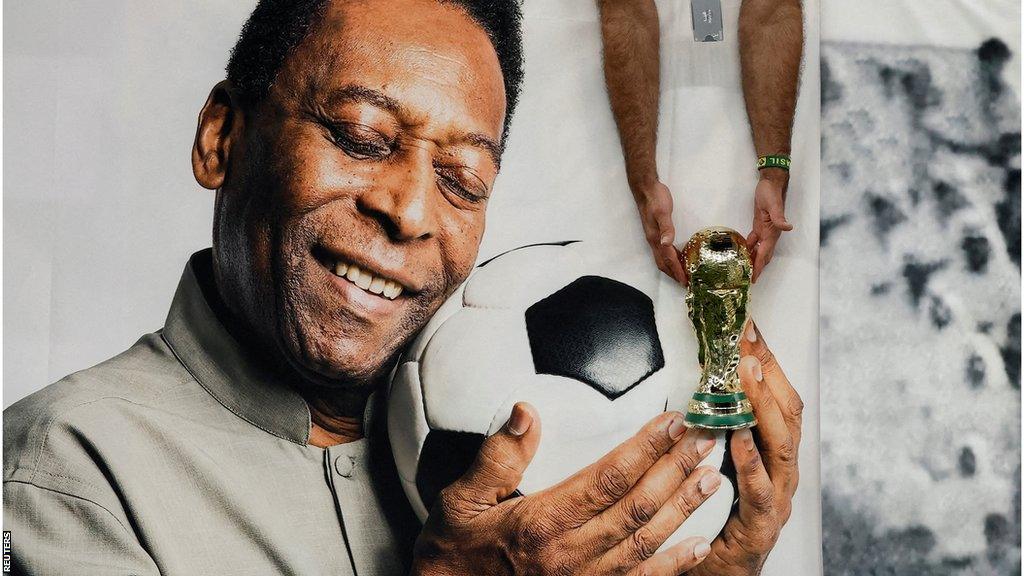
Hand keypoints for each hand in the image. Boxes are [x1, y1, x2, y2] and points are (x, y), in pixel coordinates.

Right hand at [412, 405, 722, 575]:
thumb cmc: (455, 553)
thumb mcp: (459, 501)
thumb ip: (496, 458)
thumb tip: (527, 413)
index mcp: (541, 523)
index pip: (607, 478)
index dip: (646, 448)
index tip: (673, 421)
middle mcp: (569, 555)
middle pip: (637, 507)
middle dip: (676, 469)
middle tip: (706, 438)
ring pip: (646, 542)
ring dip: (683, 509)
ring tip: (712, 477)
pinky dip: (674, 565)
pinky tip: (699, 544)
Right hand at [633, 180, 686, 284]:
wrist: (646, 189)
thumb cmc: (655, 199)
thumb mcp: (662, 212)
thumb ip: (666, 228)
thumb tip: (667, 243)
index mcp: (655, 238)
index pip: (668, 259)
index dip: (676, 271)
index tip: (684, 281)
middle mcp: (653, 240)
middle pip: (663, 263)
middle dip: (673, 274)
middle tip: (684, 283)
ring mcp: (654, 237)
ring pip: (662, 258)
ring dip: (671, 268)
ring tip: (681, 274)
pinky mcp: (656, 232)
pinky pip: (663, 250)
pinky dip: (670, 257)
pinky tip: (677, 256)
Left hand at [687, 320, 802, 574]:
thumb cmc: (713, 530)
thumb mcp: (712, 472)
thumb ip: (709, 436)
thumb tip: (692, 393)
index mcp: (770, 459)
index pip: (776, 401)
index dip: (767, 364)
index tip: (750, 330)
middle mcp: (781, 476)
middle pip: (787, 415)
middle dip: (770, 373)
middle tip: (749, 339)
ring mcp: (776, 502)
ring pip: (781, 447)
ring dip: (763, 406)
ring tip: (747, 373)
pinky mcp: (760, 528)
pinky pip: (758, 492)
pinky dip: (749, 462)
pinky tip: (737, 437)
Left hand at [746, 173, 793, 282]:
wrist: (770, 183)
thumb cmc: (771, 193)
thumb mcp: (773, 205)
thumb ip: (779, 217)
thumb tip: (789, 227)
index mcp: (772, 232)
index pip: (764, 254)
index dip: (759, 266)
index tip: (755, 277)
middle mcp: (770, 234)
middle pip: (763, 256)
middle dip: (757, 268)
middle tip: (748, 279)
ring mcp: (765, 230)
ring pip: (759, 250)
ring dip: (753, 259)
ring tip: (745, 269)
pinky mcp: (759, 225)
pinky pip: (754, 241)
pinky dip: (749, 248)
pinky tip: (743, 252)